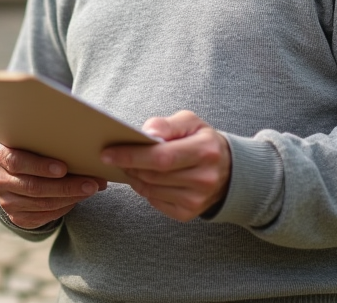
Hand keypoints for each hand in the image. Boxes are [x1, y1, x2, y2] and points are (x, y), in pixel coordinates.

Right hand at [0, 145, 107, 229]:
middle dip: (66, 186)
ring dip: (70, 198)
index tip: (63, 168)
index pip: (18, 162)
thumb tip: (90, 153)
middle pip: (34, 187)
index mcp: (1, 156)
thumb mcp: (35, 145)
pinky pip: (43, 216)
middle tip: (91, 184)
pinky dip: (63, 208)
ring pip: (42, 203)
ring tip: (90, 190)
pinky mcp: (16, 217)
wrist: (15, 174)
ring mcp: (7, 201)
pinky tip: (77, 199)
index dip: (40, 166)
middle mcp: (0, 180)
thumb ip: (53, 146)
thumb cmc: (32, 153)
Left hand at [100, 110, 230, 221]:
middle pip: (153, 175)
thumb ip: (167, 124)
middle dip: (129, 165)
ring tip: (129, 166)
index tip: (107, 152)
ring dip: (134, 178)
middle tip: (113, 156)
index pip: (162, 157)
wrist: (228, 170)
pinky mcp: (188, 213)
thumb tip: (145, 133)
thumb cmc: (203, 141)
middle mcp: (204, 179)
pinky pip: (155, 202)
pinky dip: (144, 190)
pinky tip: (144, 179)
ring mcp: (197, 200)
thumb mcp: (191, 123)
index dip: (132, 155)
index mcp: (205, 151)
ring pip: (151, 190)